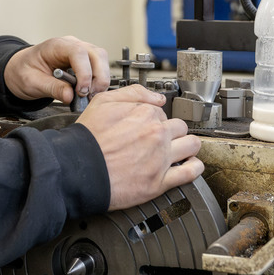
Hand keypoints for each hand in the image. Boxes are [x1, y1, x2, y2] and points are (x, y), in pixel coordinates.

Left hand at [3, 36, 109, 104]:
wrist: (20, 69)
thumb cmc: (24, 71)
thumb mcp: (32, 83)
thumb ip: (52, 88)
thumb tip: (70, 96)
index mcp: (56, 46)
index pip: (79, 52)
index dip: (85, 72)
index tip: (81, 90)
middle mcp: (71, 45)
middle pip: (97, 54)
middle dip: (98, 77)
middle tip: (88, 96)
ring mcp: (80, 51)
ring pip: (101, 60)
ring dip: (101, 80)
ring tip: (88, 96)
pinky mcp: (85, 61)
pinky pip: (99, 67)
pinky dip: (98, 81)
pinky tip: (88, 92)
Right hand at [76, 85, 203, 210]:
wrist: (78, 169)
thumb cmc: (87, 138)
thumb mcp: (103, 101)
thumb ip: (133, 93)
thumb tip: (157, 97)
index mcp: (145, 113)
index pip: (162, 112)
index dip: (155, 119)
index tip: (149, 125)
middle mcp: (157, 134)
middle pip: (179, 127)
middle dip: (172, 131)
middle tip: (162, 139)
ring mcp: (160, 158)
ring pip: (192, 145)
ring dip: (189, 146)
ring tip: (181, 150)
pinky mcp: (160, 181)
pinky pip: (190, 172)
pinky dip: (195, 167)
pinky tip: (191, 165)